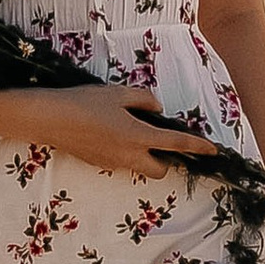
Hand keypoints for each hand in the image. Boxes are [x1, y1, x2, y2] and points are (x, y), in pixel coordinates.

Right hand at [0, 84, 221, 176]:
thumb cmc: (87, 103)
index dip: (197, 147)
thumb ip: (144, 100)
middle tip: (161, 141)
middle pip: (160, 170)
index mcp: (139, 137)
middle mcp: (129, 156)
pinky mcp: (99, 164)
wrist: (52, 119)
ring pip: (140, 167)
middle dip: (167, 160)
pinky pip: (122, 163)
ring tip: (133, 132)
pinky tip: (112, 134)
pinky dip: (126, 153)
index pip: (176, 144)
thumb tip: (156, 108)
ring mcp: (113, 163)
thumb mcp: (119, 93)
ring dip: (145, 156)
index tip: (213, 151)